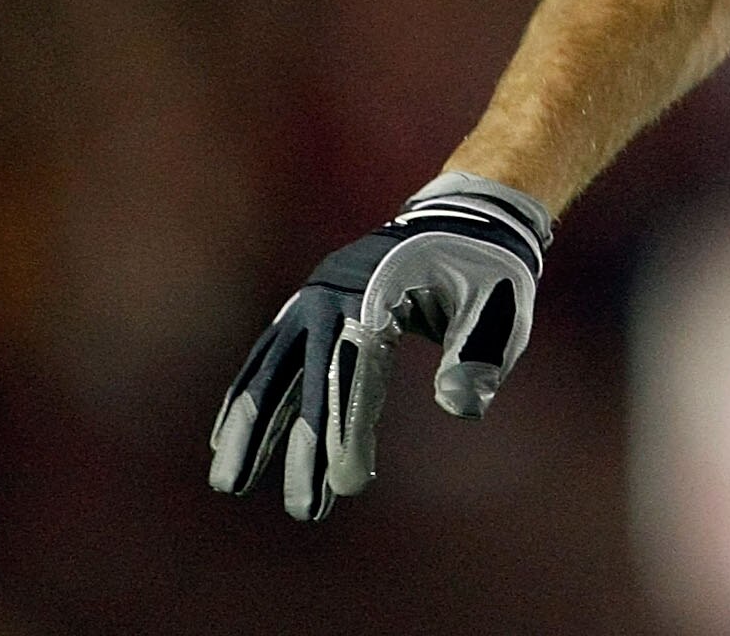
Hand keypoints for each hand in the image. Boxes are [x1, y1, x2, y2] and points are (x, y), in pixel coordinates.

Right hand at [208, 173, 551, 519]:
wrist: (461, 218)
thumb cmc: (486, 270)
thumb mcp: (503, 305)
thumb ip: (481, 354)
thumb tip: (462, 409)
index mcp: (383, 289)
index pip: (357, 368)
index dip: (349, 428)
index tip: (348, 484)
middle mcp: (336, 291)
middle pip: (307, 376)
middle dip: (299, 447)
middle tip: (302, 510)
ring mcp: (314, 297)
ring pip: (271, 369)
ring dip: (249, 428)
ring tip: (229, 485)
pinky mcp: (307, 306)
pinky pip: (269, 357)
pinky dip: (249, 397)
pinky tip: (227, 439)